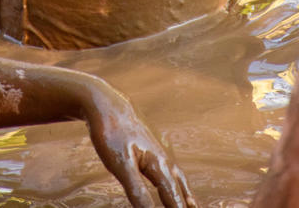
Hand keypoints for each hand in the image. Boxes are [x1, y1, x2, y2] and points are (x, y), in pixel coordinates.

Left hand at [84, 80, 197, 207]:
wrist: (106, 102)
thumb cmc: (111, 133)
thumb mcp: (121, 165)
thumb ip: (137, 191)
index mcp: (159, 165)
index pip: (173, 199)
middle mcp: (164, 158)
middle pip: (179, 189)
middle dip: (185, 206)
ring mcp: (160, 149)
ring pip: (177, 176)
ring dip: (185, 193)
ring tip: (193, 206)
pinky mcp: (153, 144)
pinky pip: (169, 166)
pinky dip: (175, 179)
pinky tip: (173, 177)